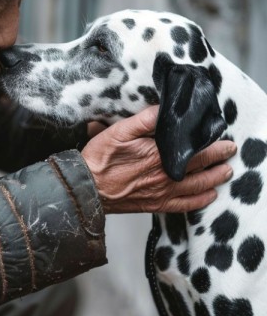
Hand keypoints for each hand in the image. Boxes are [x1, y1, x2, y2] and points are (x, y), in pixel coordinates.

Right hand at [81, 105, 236, 213]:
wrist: (86, 189)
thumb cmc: (99, 159)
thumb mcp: (118, 131)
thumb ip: (144, 121)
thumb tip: (164, 110)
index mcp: (158, 156)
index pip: (193, 149)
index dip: (211, 144)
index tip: (222, 137)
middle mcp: (165, 176)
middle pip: (200, 167)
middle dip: (218, 159)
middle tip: (229, 151)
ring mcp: (162, 192)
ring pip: (197, 187)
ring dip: (214, 179)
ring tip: (226, 172)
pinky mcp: (155, 204)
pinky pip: (184, 205)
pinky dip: (200, 201)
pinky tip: (208, 196)